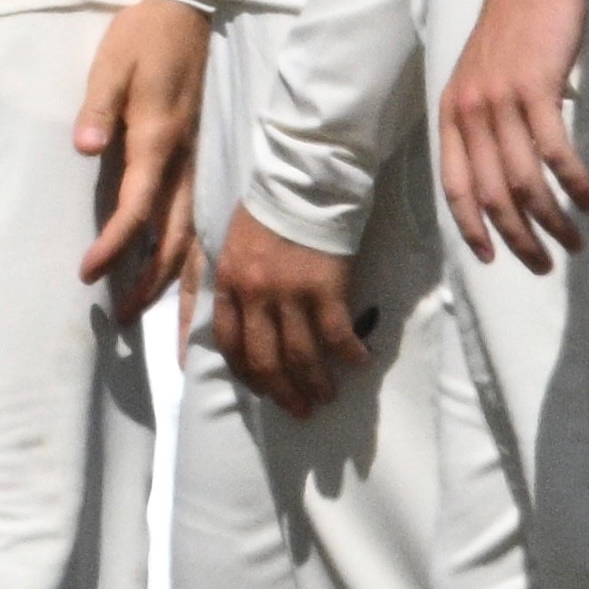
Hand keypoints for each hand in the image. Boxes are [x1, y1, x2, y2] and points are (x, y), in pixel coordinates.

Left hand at [69, 0, 211, 313]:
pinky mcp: (197, 158)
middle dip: (151, 280)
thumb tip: (84, 146)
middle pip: (173, 236)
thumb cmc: (143, 38)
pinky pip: (197, 216)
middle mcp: (182, 160)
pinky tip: (180, 272)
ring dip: (174, 276)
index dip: (114, 244)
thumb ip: (98, 106)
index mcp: (157, 140)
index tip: (87, 273)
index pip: (136, 208)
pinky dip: (190, 252)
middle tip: (124, 316)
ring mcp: (195, 161)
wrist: (187, 12)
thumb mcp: (111, 64)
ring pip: (192, 233)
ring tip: (151, 309)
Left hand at [206, 210, 372, 421]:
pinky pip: (337, 335)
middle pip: (264, 360)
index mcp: (229, 283)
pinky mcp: (325, 287)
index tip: (263, 390)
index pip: (230, 343)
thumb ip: (232, 281)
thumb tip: (240, 316)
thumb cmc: (270, 208)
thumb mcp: (233, 244)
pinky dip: (349, 354)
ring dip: (316, 383)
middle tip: (299, 410)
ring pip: (300, 356)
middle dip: (282, 392)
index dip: (247, 374)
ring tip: (328, 397)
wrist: (303, 178)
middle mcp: (254, 295)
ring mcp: (289, 293)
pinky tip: (359, 363)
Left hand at [437, 0, 588, 266]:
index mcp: (452, 113)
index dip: (472, 227)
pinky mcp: (536, 89)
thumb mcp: (482, 77)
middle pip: (490, 194)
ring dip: (551, 219)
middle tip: (544, 263)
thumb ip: (486, 120)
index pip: (455, 186)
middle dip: (517, 238)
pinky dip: (574, 183)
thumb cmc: (514, 27)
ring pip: (523, 180)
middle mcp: (470, 112)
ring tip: (574, 241)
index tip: (490, 259)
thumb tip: (502, 163)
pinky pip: (555, 152)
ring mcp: (501, 101)